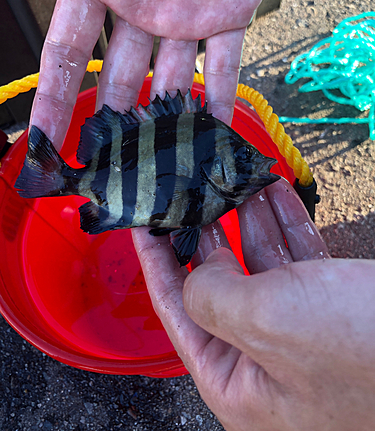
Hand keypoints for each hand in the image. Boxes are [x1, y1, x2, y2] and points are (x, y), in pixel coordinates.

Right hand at [1, 0, 302, 148]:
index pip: (67, 52)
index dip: (54, 97)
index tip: (44, 140)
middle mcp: (139, 3)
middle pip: (119, 77)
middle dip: (112, 121)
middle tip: (107, 165)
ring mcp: (186, 12)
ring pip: (170, 79)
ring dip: (164, 120)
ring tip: (158, 163)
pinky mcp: (231, 12)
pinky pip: (223, 66)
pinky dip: (219, 100)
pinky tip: (209, 134)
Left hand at [133, 178, 374, 430]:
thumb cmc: (363, 352)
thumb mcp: (268, 323)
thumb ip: (213, 298)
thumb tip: (203, 271)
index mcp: (237, 382)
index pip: (179, 313)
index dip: (157, 265)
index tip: (143, 224)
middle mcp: (264, 360)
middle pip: (219, 284)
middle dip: (207, 234)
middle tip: (189, 192)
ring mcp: (301, 331)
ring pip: (260, 264)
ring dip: (247, 220)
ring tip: (231, 180)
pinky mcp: (332, 305)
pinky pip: (297, 258)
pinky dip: (284, 224)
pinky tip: (272, 192)